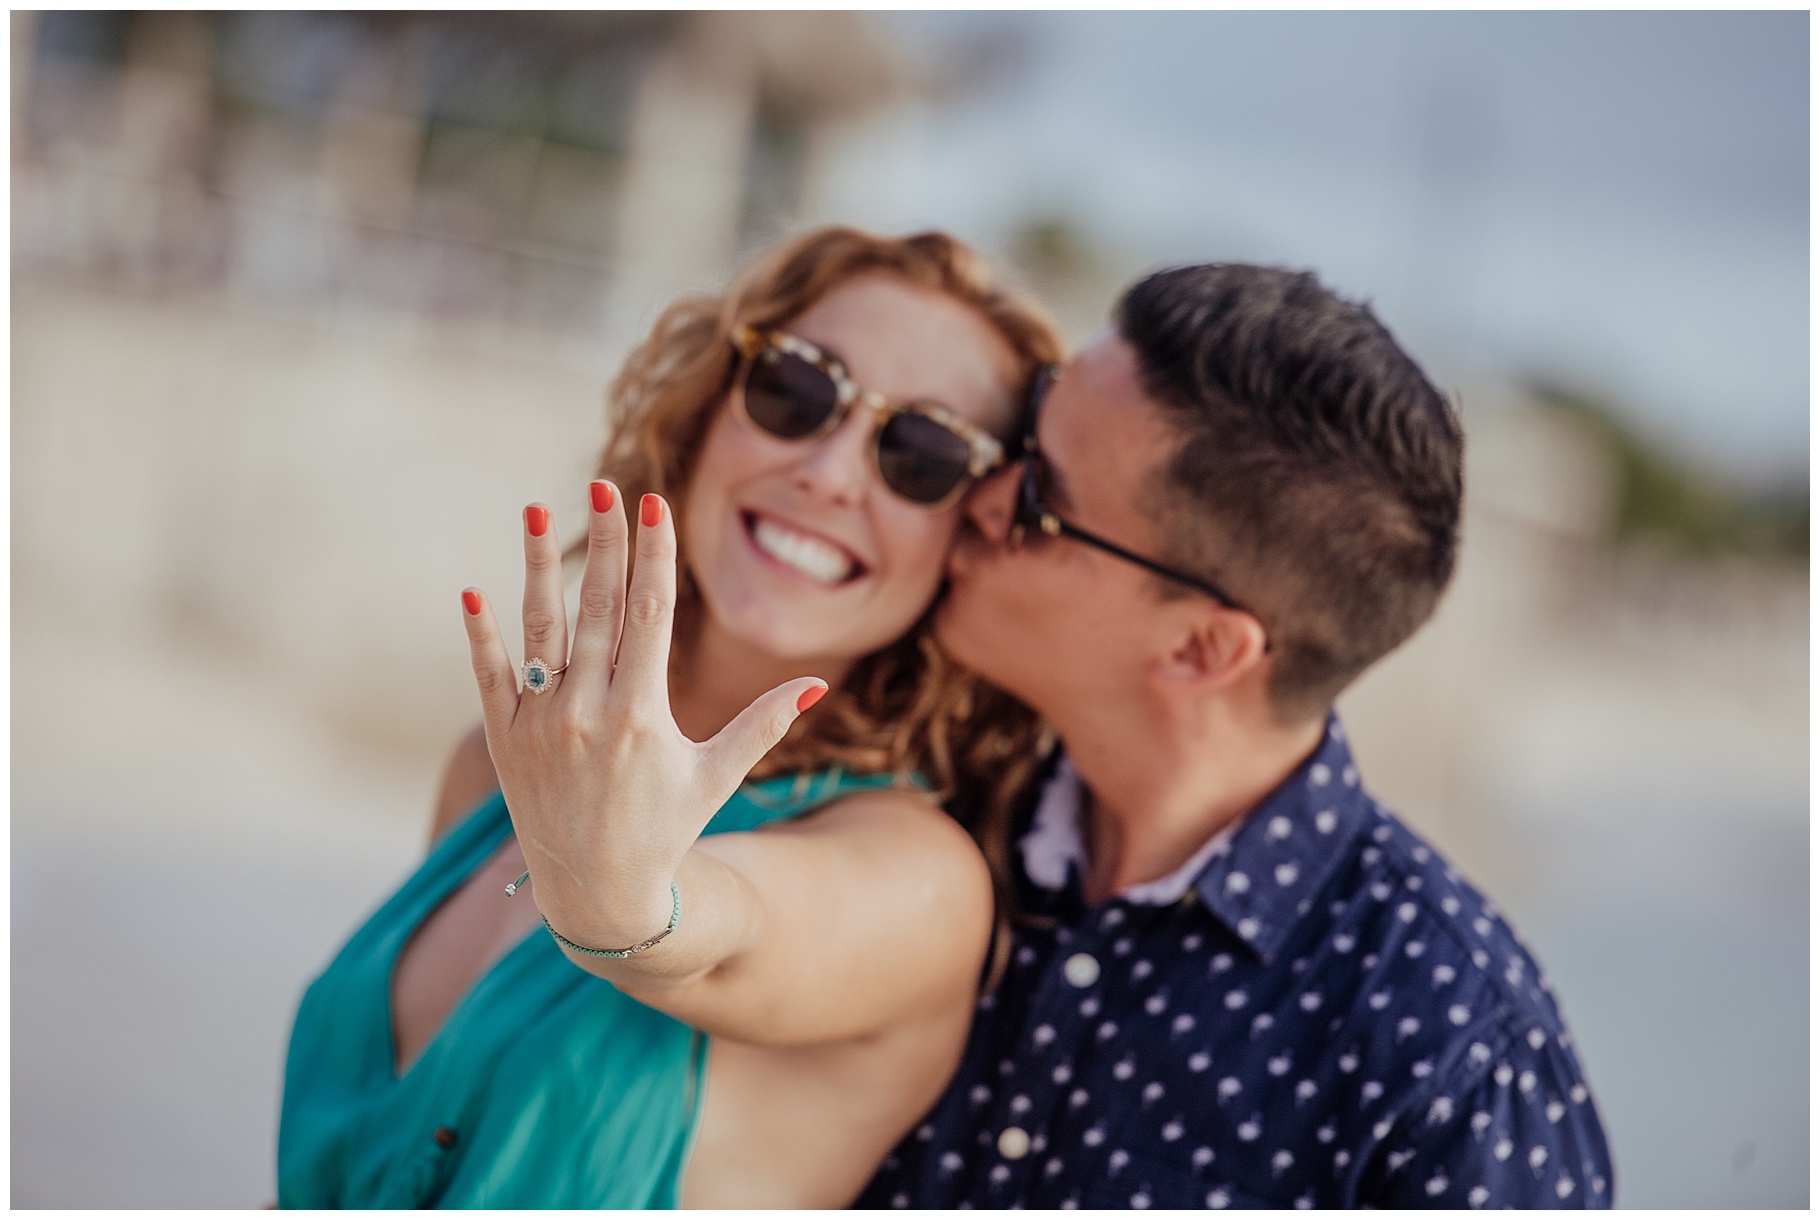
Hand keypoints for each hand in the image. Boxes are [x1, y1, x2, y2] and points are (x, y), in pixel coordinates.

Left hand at [458, 482, 827, 951]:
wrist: (597, 895)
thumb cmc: (667, 830)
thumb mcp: (719, 776)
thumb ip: (765, 724)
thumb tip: (819, 683)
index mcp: (643, 715)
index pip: (650, 614)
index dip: (653, 554)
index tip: (651, 503)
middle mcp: (589, 713)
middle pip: (599, 607)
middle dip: (606, 541)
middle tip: (606, 483)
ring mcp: (541, 725)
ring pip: (540, 629)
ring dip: (540, 566)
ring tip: (539, 510)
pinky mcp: (505, 741)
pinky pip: (488, 676)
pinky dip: (480, 635)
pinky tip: (474, 590)